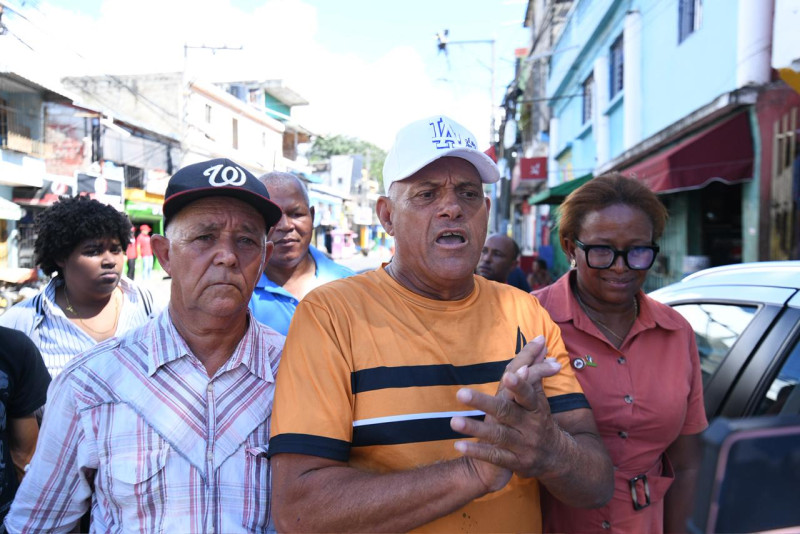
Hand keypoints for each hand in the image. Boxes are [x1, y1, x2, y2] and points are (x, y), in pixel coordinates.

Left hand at [450, 341, 562, 479]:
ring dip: (474, 429)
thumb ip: (535, 371)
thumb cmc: (541, 421)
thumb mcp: (540, 399)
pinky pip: (494, 457)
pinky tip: (458, 446)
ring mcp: (522, 446)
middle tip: (460, 393)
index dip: (519, 385)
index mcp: (536, 409)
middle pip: (506, 413)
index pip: (528, 394)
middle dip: (484, 403)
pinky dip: (477, 452)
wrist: (557, 460)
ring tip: (453, 421)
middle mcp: (530, 427)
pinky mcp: (514, 462)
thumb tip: (539, 341)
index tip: (508, 375)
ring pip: (497, 436)